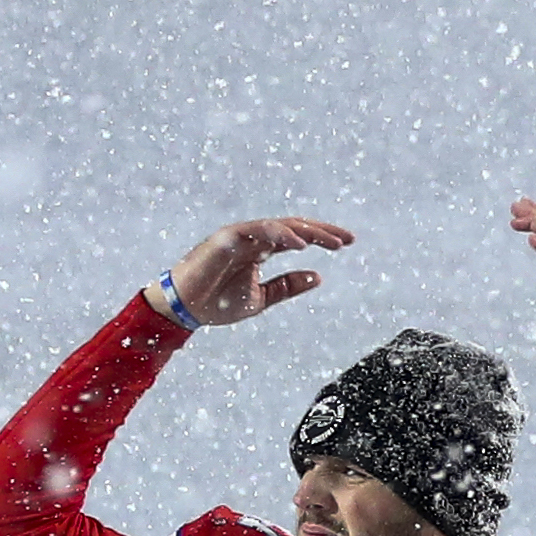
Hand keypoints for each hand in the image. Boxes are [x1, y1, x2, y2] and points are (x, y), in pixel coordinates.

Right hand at [151, 216, 353, 330]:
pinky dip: (280, 234)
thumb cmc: (217, 303)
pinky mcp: (229, 237)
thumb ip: (287, 285)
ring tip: (333, 242)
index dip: (322, 237)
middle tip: (349, 239)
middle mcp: (254, 238)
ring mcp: (242, 235)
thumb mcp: (261, 297)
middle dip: (323, 231)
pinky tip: (301, 243)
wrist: (186, 309)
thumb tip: (318, 276)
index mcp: (261, 249)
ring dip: (308, 232)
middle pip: (295, 227)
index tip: (347, 243)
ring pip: (281, 225)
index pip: (298, 237)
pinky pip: (259, 230)